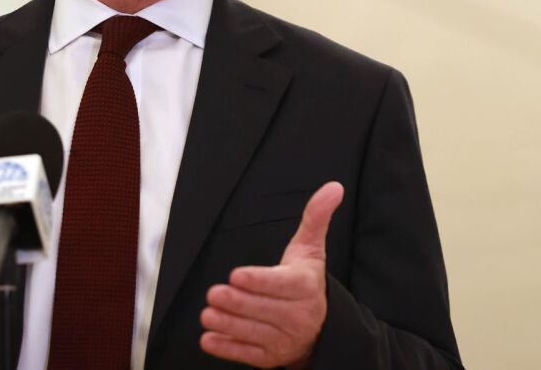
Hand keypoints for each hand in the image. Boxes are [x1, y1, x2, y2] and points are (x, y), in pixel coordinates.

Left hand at [200, 182, 343, 368]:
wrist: (320, 327)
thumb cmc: (306, 281)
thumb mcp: (311, 249)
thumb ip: (316, 218)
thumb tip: (333, 187)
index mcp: (306, 286)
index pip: (281, 284)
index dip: (258, 281)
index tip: (236, 275)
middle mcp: (299, 315)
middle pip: (264, 309)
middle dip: (237, 303)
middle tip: (214, 293)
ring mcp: (285, 339)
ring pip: (254, 332)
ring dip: (228, 324)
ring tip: (208, 314)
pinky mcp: (272, 356)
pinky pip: (248, 354)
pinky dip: (228, 348)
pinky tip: (210, 339)